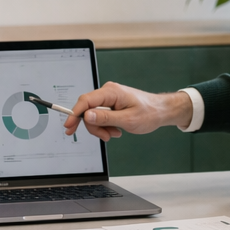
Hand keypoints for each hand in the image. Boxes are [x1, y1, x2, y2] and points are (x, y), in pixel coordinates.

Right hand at [61, 83, 192, 140]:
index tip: (69, 126)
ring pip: (93, 116)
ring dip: (101, 128)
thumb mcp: (127, 120)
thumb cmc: (149, 113)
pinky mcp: (110, 104)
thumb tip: (87, 116)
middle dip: (94, 126)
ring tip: (115, 133)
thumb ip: (106, 118)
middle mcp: (108, 92)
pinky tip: (116, 130)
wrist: (160, 111)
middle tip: (105, 137)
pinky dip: (105, 126)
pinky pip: (100, 116)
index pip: (86, 101)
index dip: (75, 114)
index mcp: (111, 92)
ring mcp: (109, 98)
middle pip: (87, 110)